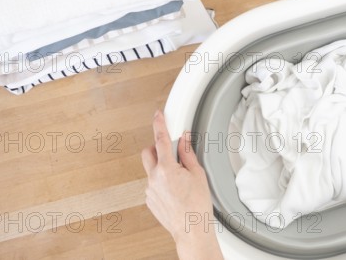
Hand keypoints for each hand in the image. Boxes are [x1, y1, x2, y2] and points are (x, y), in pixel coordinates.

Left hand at [141, 111, 222, 259]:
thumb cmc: (197, 204)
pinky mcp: (149, 199)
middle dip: (157, 148)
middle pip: (147, 152)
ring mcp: (149, 190)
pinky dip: (161, 181)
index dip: (159, 124)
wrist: (191, 229)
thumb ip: (188, 154)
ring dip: (160, 166)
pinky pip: (152, 183)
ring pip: (150, 169)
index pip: (160, 140)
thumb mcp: (198, 174)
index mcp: (167, 168)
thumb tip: (184, 139)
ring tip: (177, 177)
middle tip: (170, 151)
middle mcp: (154, 178)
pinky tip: (174, 190)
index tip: (158, 115)